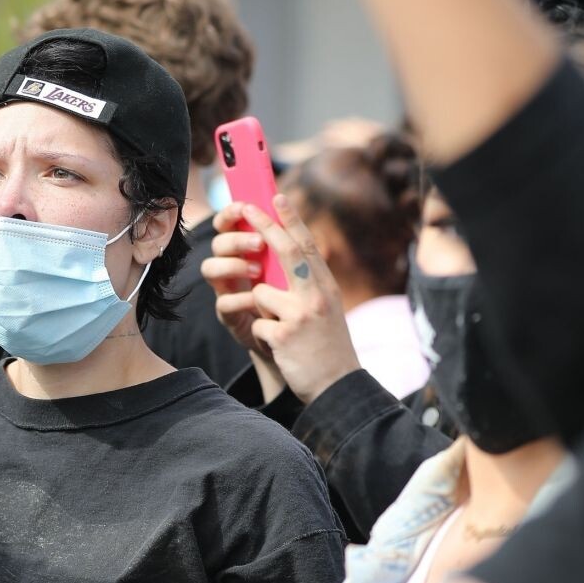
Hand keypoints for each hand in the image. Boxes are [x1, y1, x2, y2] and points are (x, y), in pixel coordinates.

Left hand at [205, 196, 359, 403]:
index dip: (291, 219)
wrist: (337, 386)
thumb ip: (308, 286)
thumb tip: (282, 262)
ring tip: (283, 331)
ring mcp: (301, 313)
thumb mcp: (325, 310)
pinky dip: (263, 336)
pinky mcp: (284, 333)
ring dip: (263, 312)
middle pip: (285, 250)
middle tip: (246, 207)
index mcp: (325, 287)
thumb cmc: (327, 347)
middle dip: (263, 225)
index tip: (277, 196)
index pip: (306, 245)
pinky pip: (257, 324)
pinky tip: (282, 348)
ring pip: (261, 293)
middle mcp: (316, 294)